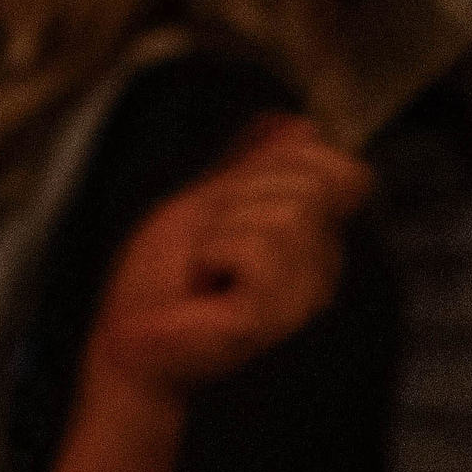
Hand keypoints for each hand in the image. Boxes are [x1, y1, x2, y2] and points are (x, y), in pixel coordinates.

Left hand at [82, 116, 371, 410]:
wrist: (127, 346)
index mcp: (314, 242)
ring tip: (204, 273)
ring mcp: (307, 300)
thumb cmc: (161, 287)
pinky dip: (212, 254)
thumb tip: (302, 125)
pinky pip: (257, 249)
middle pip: (312, 184)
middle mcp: (324, 272)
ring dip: (221, 231)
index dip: (288, 164)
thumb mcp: (208, 204)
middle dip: (242, 196)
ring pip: (285, 215)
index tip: (234, 201)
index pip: (344, 172)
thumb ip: (256, 166)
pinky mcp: (276, 319)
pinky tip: (205, 290)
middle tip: (209, 245)